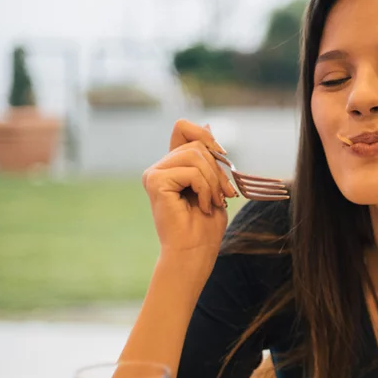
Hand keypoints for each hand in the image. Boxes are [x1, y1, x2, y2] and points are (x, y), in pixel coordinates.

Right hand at [141, 119, 238, 257]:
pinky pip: (192, 172)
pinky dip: (205, 189)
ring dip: (213, 182)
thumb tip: (207, 125)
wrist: (194, 252)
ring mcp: (154, 174)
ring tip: (212, 202)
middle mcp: (159, 167)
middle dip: (218, 170)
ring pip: (196, 156)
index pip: (183, 128)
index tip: (222, 155)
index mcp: (172, 166)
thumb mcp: (214, 184)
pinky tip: (202, 206)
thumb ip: (208, 156)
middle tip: (223, 196)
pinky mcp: (155, 182)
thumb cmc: (205, 225)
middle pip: (197, 144)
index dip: (204, 135)